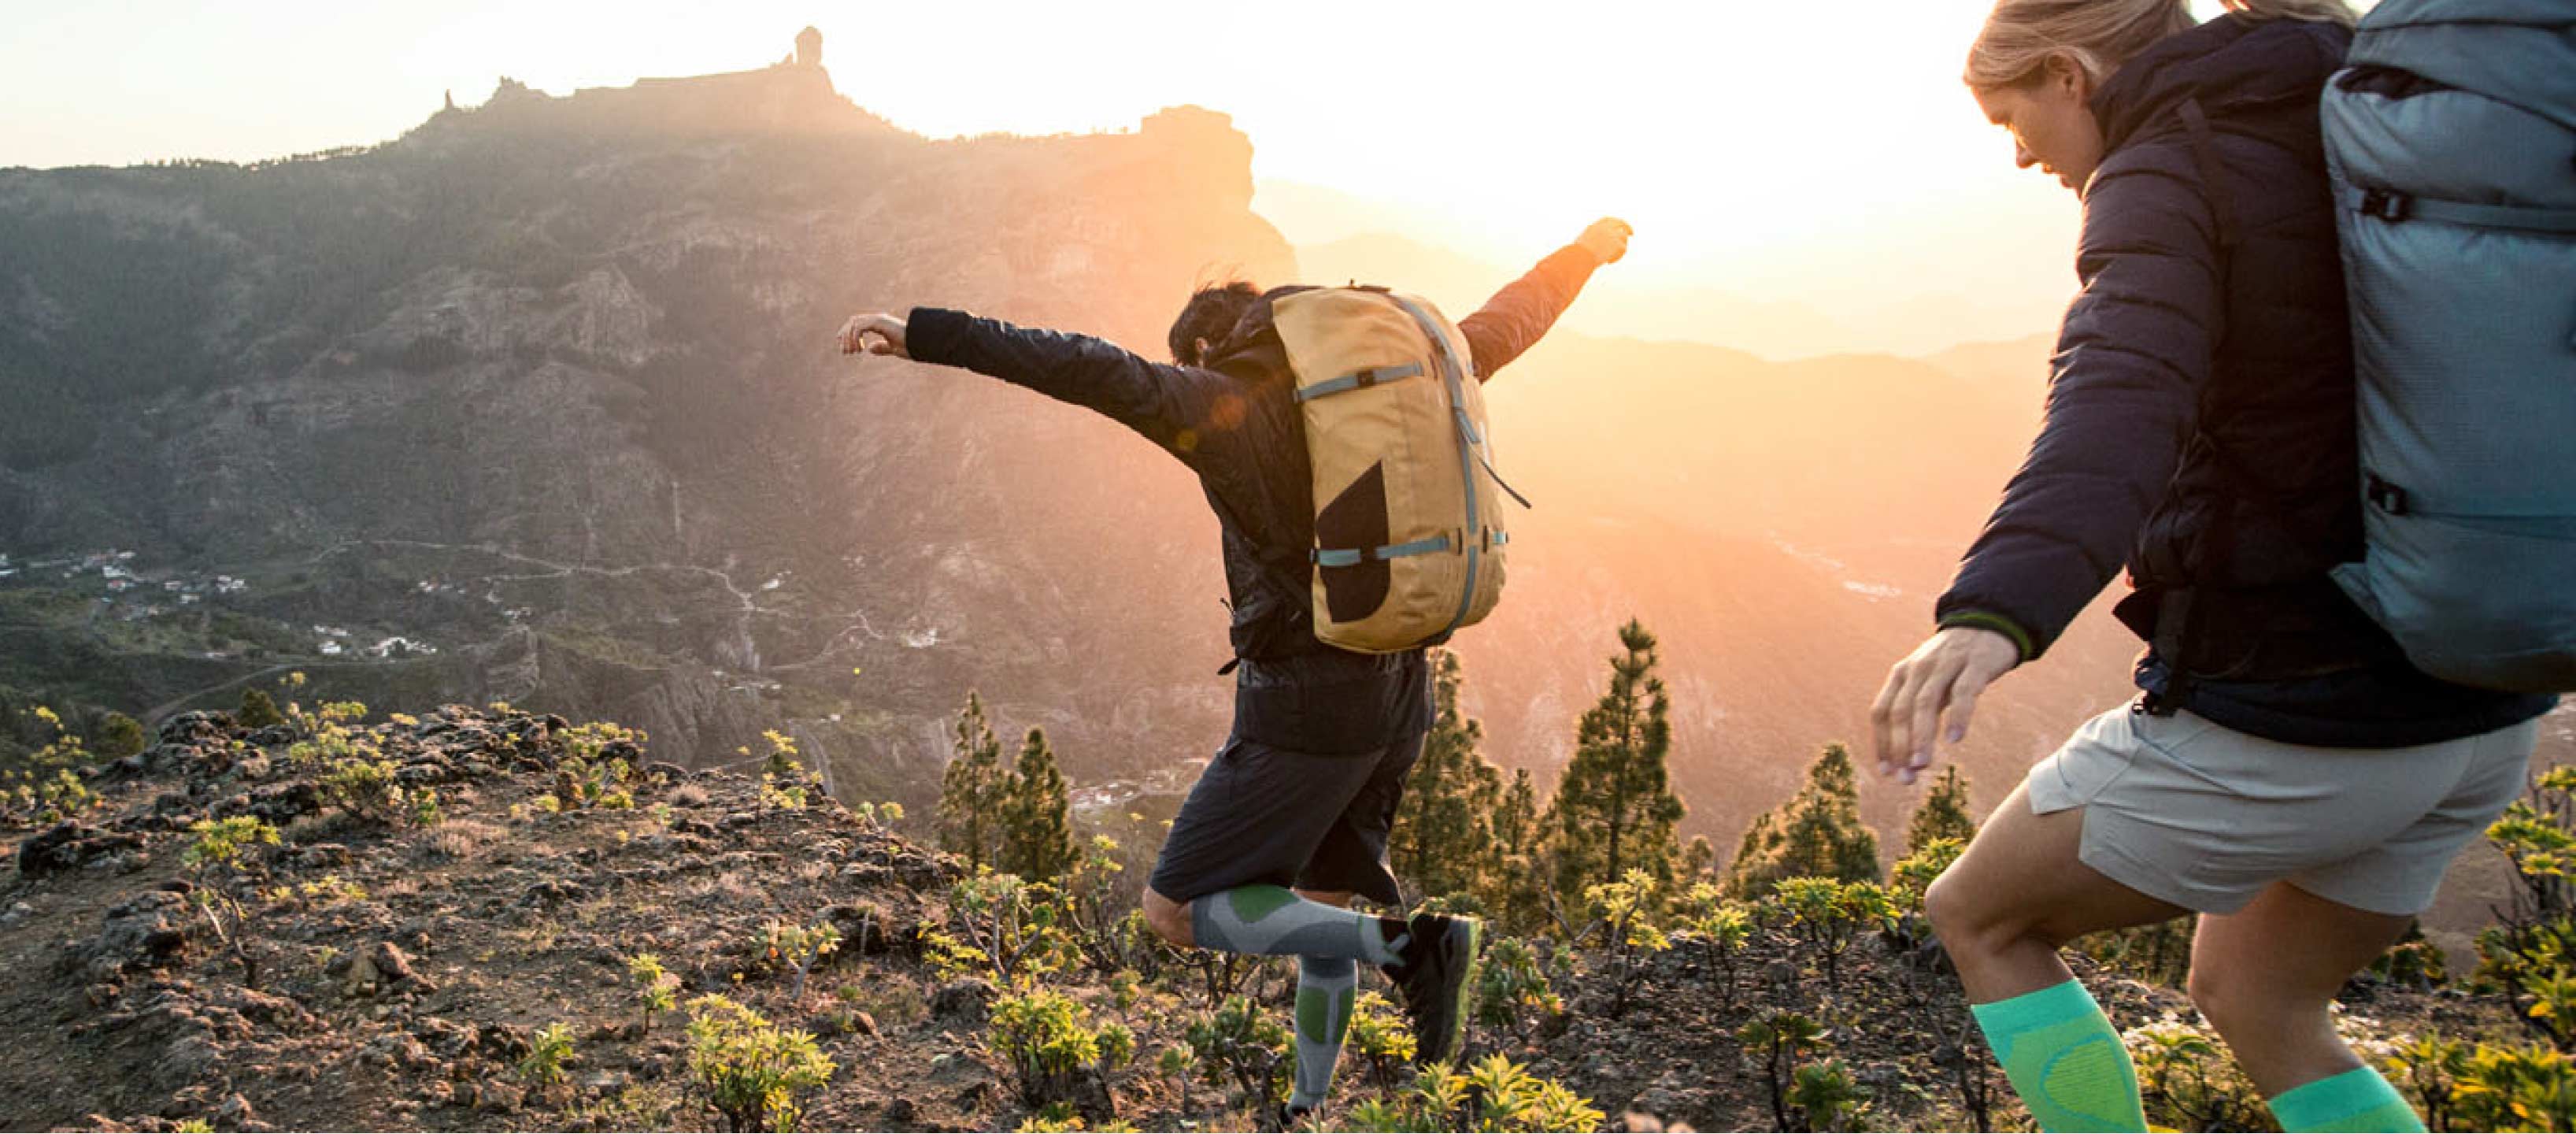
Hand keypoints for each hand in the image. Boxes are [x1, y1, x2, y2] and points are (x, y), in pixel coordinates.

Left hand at [837, 312, 908, 358]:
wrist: (919, 343)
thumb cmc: (910, 345)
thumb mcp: (893, 348)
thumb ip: (882, 347)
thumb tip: (870, 348)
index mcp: (879, 324)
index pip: (856, 324)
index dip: (847, 335)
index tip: (845, 349)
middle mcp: (877, 319)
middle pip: (852, 321)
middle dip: (844, 336)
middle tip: (845, 352)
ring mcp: (878, 319)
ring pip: (854, 323)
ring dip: (848, 338)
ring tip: (851, 352)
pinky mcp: (879, 322)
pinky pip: (860, 327)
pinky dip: (855, 337)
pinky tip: (859, 349)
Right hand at [1576, 217, 1633, 264]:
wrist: (1581, 257)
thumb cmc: (1577, 254)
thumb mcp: (1582, 242)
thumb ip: (1592, 239)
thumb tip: (1595, 245)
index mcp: (1596, 225)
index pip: (1609, 220)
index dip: (1615, 222)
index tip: (1619, 225)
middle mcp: (1607, 227)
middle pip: (1621, 224)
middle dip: (1627, 227)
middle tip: (1631, 233)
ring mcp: (1614, 235)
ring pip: (1624, 239)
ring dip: (1619, 249)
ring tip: (1608, 258)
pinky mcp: (1619, 244)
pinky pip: (1623, 250)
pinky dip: (1616, 257)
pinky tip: (1608, 262)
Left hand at [1870, 625, 2020, 784]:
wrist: (1987, 623)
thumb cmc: (1953, 663)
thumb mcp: (1927, 684)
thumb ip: (1916, 714)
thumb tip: (1904, 758)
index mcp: (1901, 674)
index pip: (1882, 711)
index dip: (1882, 743)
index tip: (1887, 772)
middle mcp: (1918, 668)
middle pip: (1900, 711)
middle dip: (1900, 747)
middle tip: (1905, 779)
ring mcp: (1946, 664)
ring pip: (1925, 703)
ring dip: (1921, 737)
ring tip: (1921, 764)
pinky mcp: (1975, 664)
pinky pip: (1964, 693)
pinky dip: (1957, 716)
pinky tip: (1954, 739)